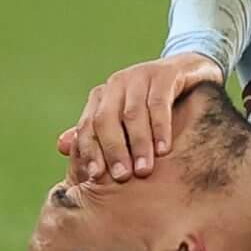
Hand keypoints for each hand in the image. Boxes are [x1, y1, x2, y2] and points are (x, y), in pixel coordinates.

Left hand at [57, 52, 224, 182]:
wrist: (189, 72)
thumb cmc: (153, 105)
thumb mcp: (124, 120)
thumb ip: (96, 134)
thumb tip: (61, 146)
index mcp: (102, 96)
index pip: (88, 125)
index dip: (89, 150)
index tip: (94, 177)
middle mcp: (117, 84)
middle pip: (106, 119)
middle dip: (113, 150)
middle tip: (122, 177)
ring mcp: (141, 76)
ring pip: (133, 114)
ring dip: (138, 144)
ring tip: (145, 170)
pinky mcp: (165, 74)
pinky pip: (159, 103)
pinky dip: (160, 127)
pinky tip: (164, 149)